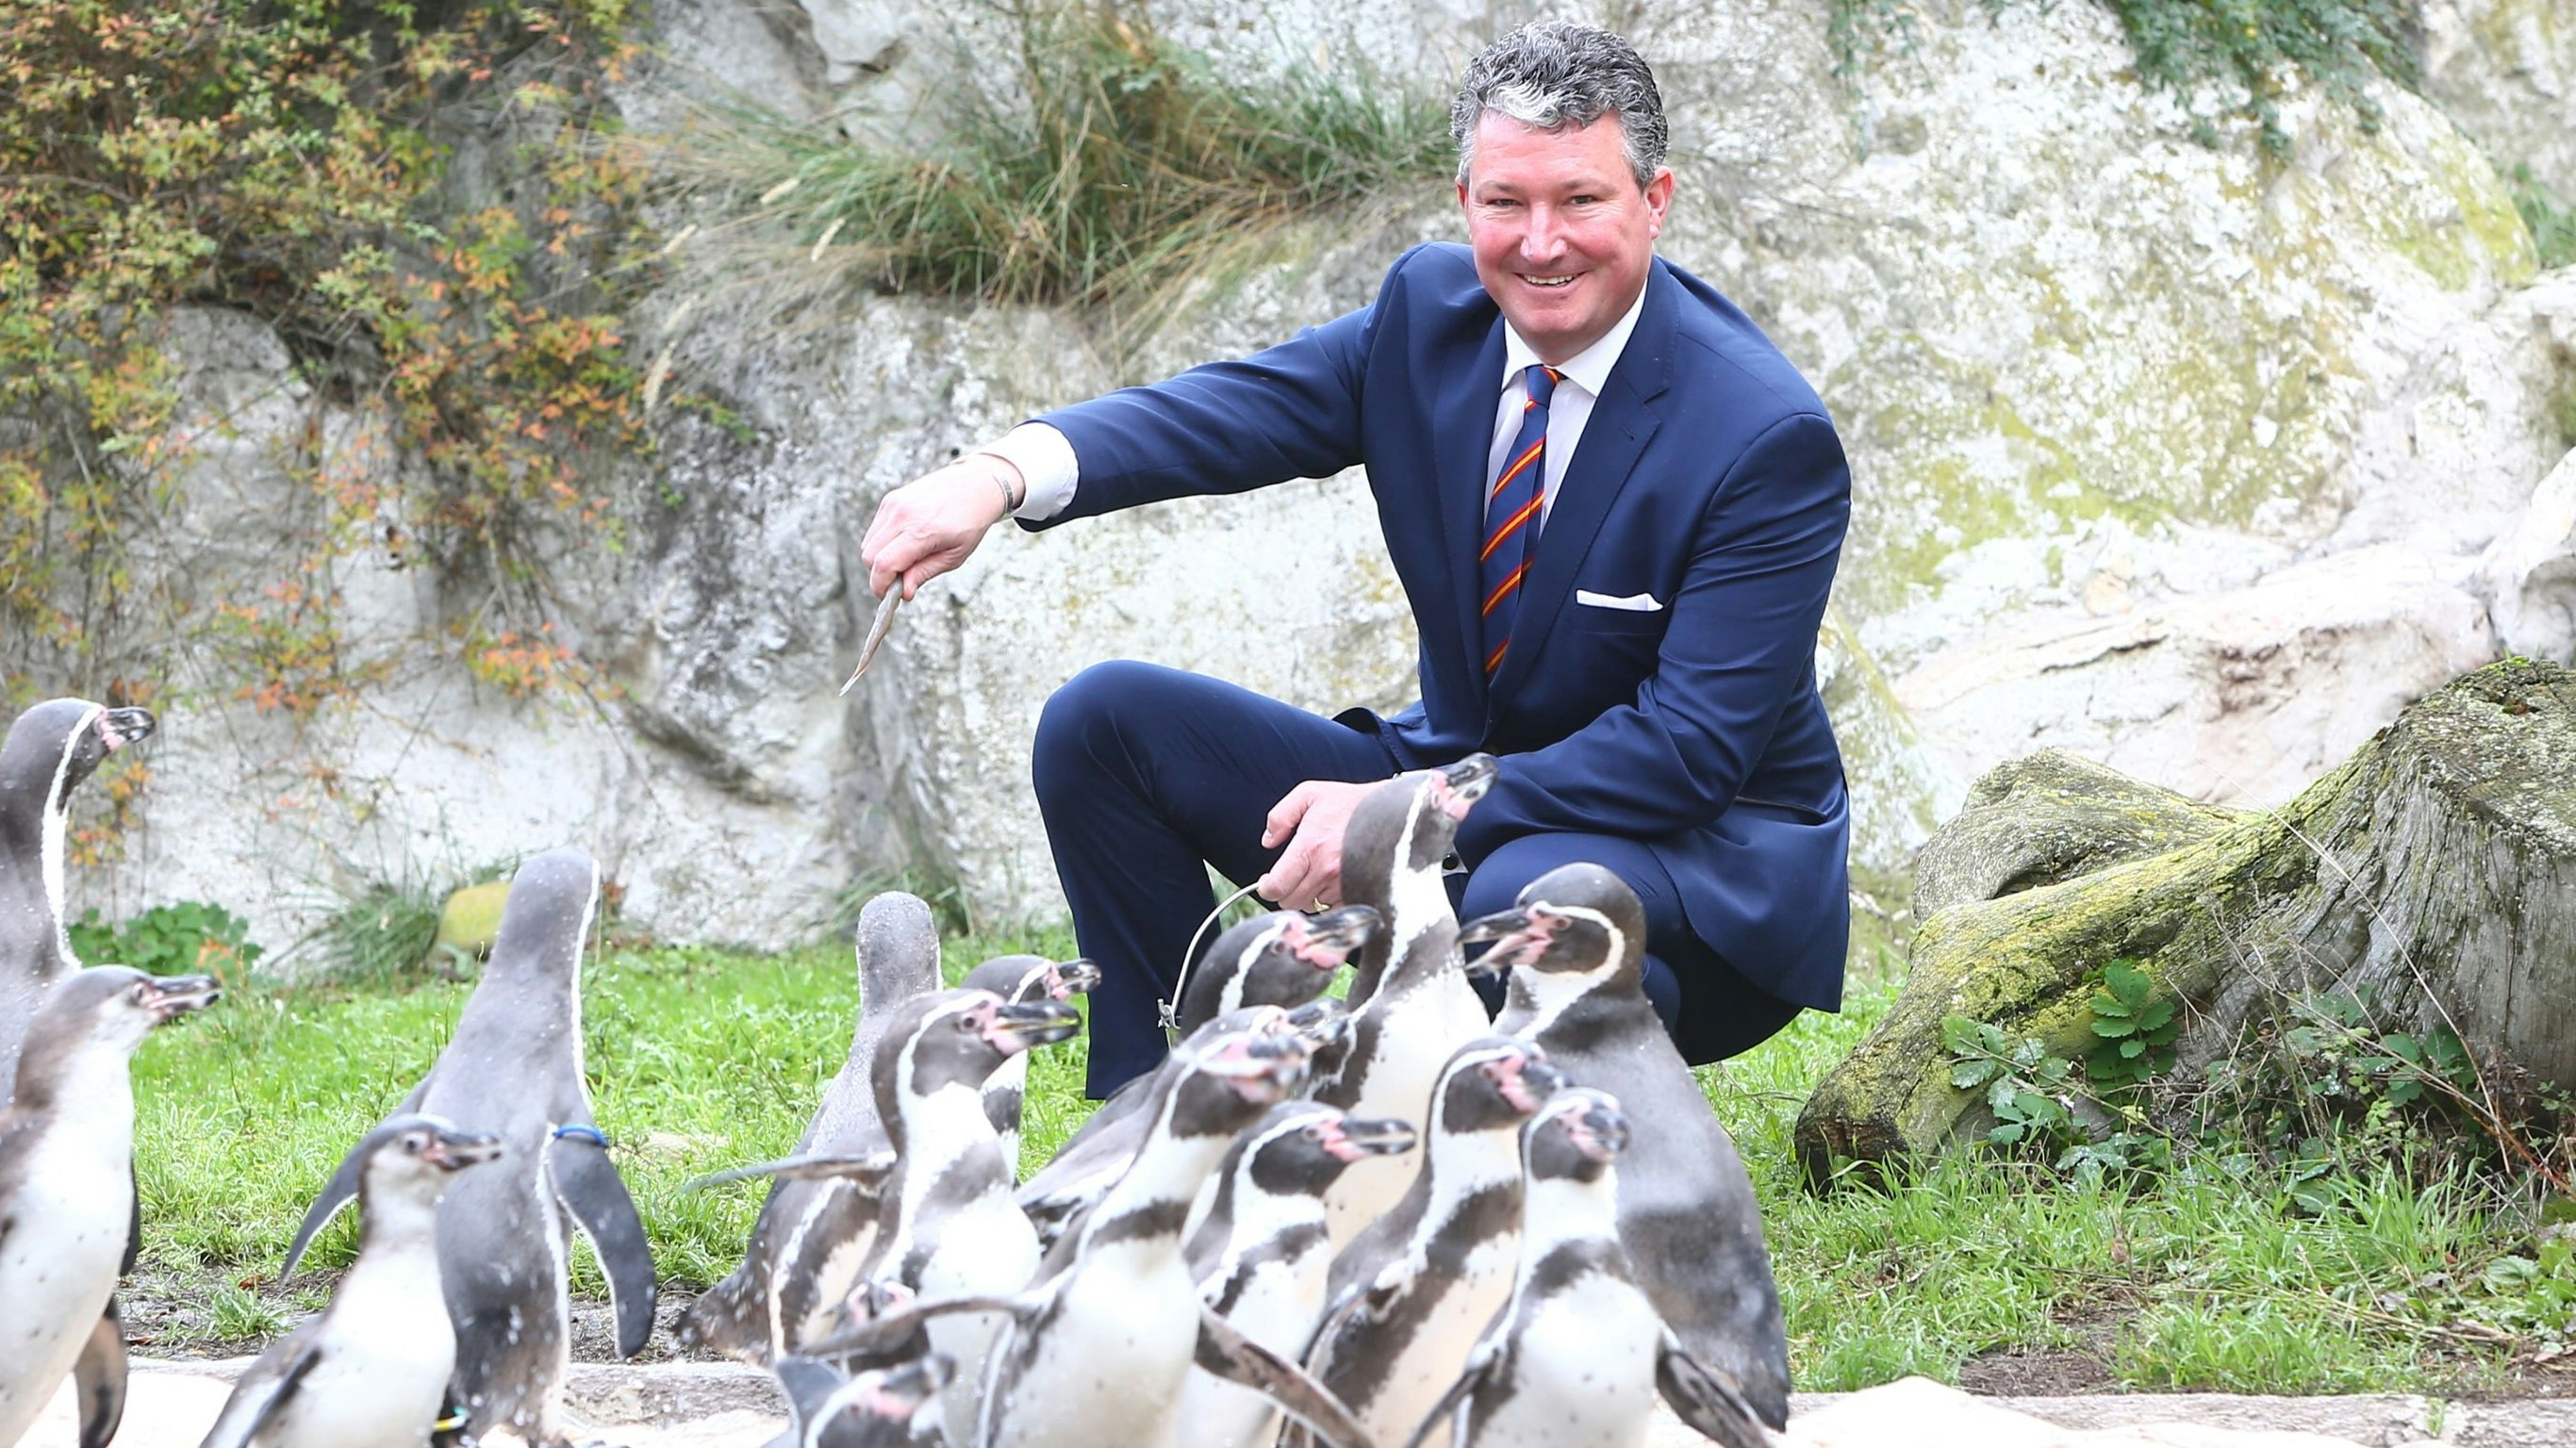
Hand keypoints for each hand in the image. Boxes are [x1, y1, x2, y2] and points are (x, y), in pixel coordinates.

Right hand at [859, 454, 1022, 599]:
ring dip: (881, 558)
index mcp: (921, 530)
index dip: (880, 586)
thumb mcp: (955, 555)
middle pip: (869, 556)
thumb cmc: (970, 520)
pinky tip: (905, 542)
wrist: (975, 484)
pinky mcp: (890, 499)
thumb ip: (925, 573)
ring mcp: (894, 504)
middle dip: (880, 574)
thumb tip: (904, 592)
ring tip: (908, 559)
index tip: (887, 596)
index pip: (884, 564)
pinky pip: (875, 530)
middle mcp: (902, 514)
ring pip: (868, 544)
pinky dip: (883, 542)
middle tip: (901, 579)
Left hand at [1256, 779, 1373, 909]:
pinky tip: (1330, 885)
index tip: (1268, 882)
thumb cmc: (1352, 803)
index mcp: (1310, 848)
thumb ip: (1280, 815)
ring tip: (1316, 875)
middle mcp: (1326, 871)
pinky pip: (1334, 911)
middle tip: (1292, 877)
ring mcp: (1344, 885)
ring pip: (1312, 907)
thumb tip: (1268, 841)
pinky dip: (1328, 903)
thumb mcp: (1309, 794)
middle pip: (1291, 902)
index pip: (1277, 887)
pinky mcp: (1359, 893)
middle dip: (1286, 891)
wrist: (1394, 812)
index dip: (1267, 887)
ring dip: (1309, 896)